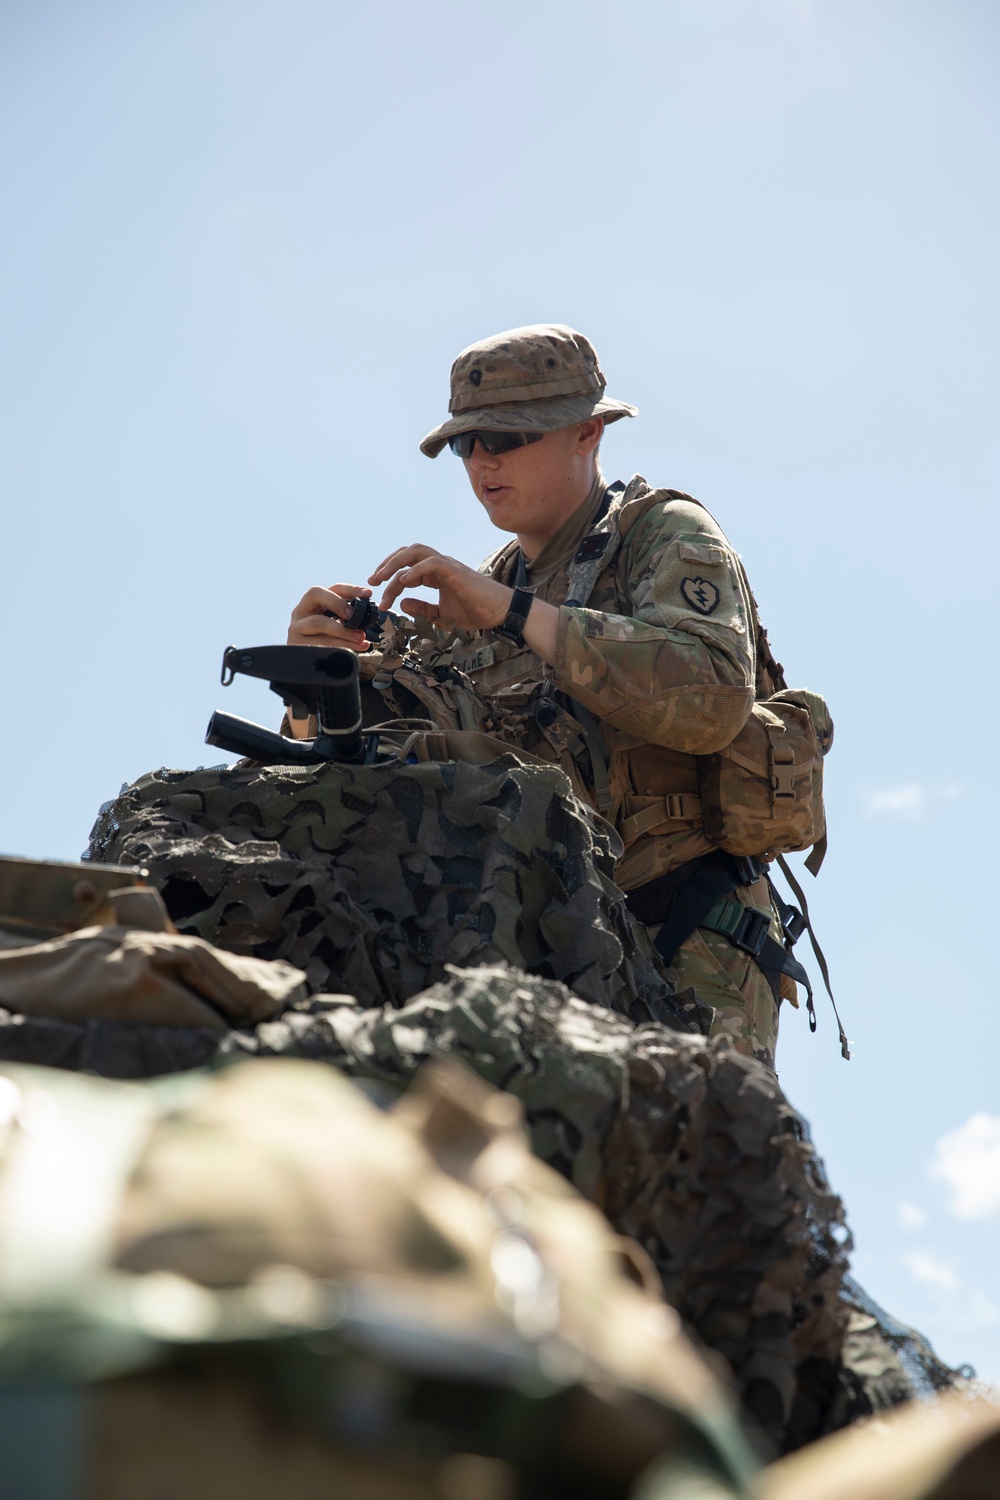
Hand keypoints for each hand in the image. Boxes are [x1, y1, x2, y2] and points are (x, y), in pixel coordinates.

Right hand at [286, 583, 374, 652]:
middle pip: (315, 594)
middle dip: (338, 603)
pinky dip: (337, 646)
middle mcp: (302, 610)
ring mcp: (297, 626)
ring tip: (360, 638)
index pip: (332, 588)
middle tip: (355, 616)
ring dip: (343, 631)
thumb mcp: (334, 627)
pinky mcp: (296, 643)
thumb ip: (347, 619)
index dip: (350, 589)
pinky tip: (351, 650)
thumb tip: (370, 615)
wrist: (305, 669)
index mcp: (315, 602)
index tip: (368, 594)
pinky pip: (318, 643)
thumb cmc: (323, 643)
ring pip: (318, 622)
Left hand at [368, 545, 511, 631]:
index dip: (390, 578)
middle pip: (408, 553)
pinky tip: (404, 582)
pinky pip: (432, 563)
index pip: (407, 567)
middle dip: (387, 564)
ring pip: (416, 552)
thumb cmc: (477, 611)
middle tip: (373, 581)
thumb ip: (423, 608)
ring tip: (383, 579)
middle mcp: (440, 565)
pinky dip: (416, 570)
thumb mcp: (442, 614)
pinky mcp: (456, 571)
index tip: (380, 596)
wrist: (501, 612)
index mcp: (436, 574)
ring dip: (396, 563)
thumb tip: (402, 604)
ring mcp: (448, 566)